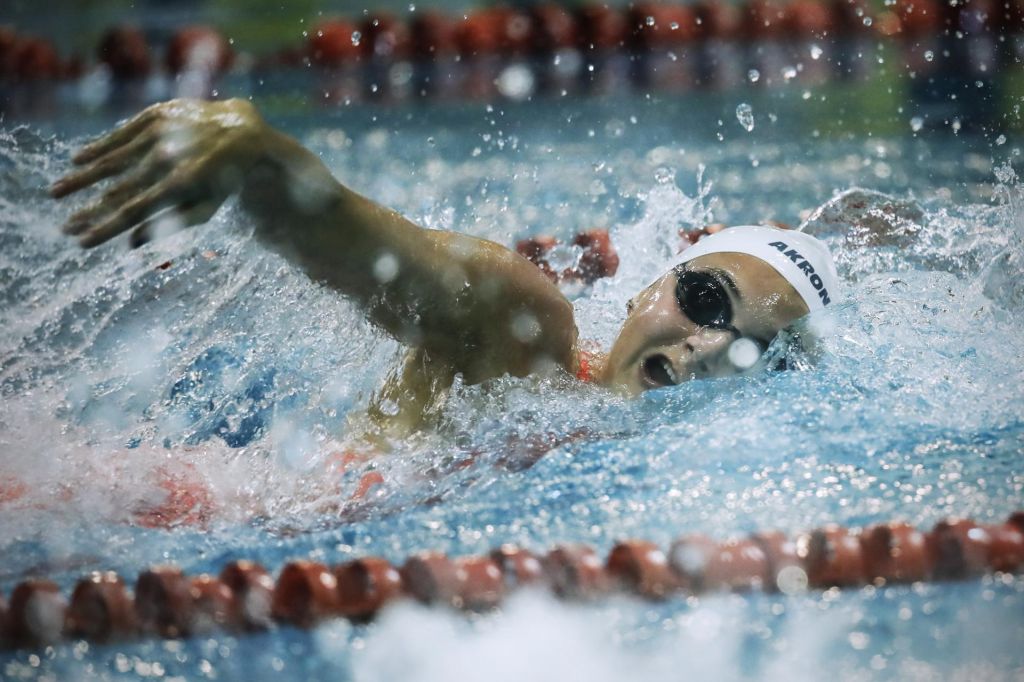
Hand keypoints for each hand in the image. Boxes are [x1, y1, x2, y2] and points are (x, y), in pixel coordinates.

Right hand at [51, 98, 269, 247]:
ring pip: (111, 160)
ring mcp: (160, 133)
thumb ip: (172, 224)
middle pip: (117, 189)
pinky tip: (77, 160)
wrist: (242, 131)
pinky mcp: (155, 114)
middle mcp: (168, 157)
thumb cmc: (223, 178)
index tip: (81, 242)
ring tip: (55, 193)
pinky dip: (98, 147)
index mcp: (182, 185)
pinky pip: (120, 133)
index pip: (133, 212)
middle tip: (64, 227)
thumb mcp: (208, 208)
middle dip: (88, 211)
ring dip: (81, 179)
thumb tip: (132, 243)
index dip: (105, 228)